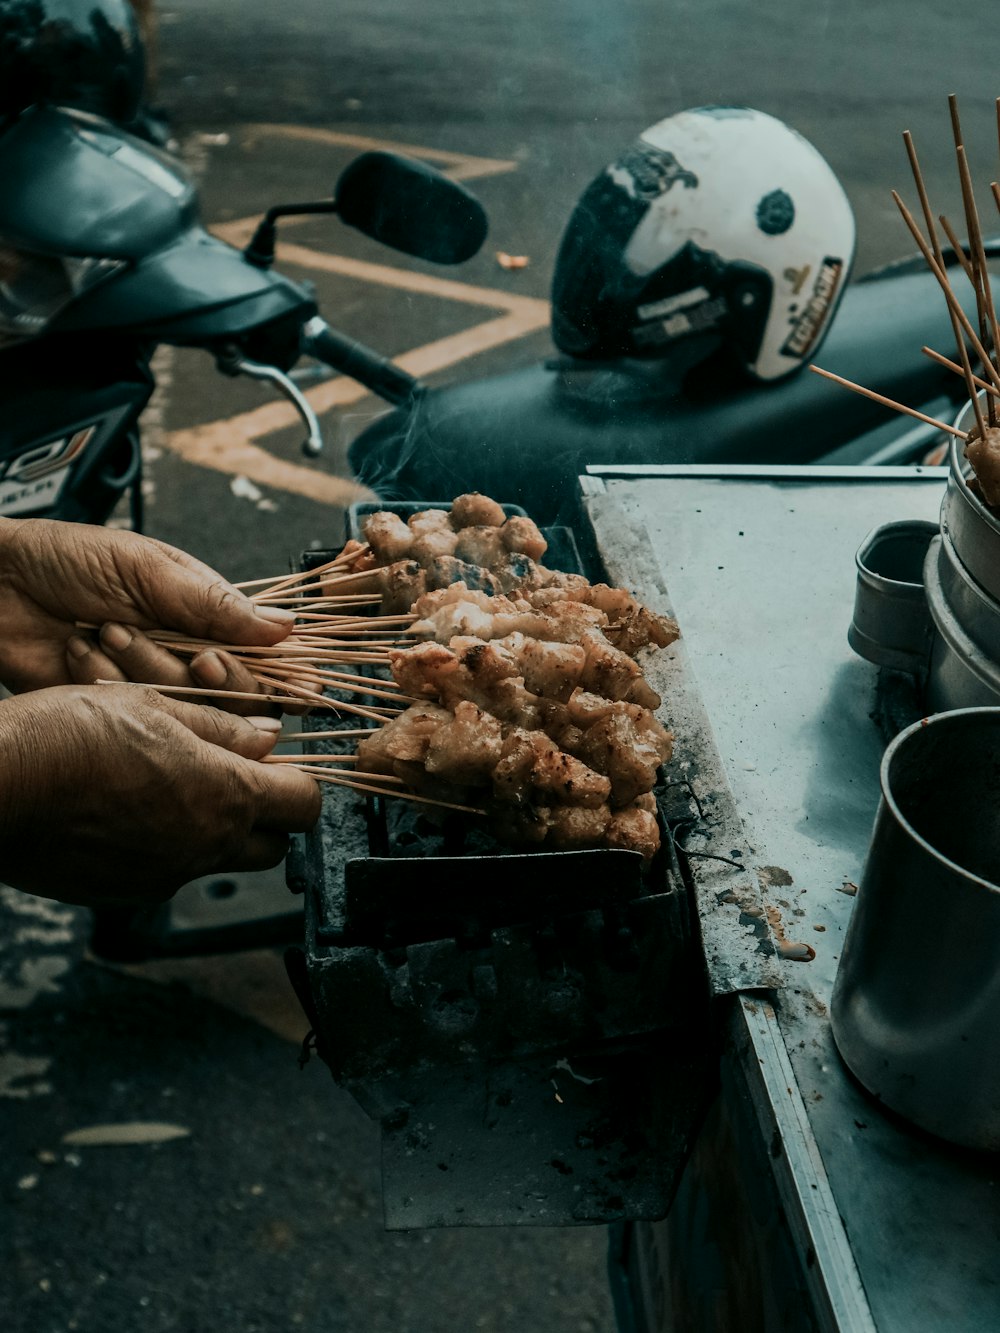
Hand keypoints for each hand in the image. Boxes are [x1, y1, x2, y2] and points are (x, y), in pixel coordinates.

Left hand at [0, 518, 294, 697]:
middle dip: (204, 674)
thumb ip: (215, 603)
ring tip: (107, 632)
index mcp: (204, 612)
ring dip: (145, 670)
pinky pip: (136, 718)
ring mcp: (150, 683)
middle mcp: (184, 651)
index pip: (263, 654)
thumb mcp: (147, 568)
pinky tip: (80, 653)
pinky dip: (106, 685)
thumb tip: (285, 625)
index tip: (261, 673)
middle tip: (189, 657)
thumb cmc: (64, 559)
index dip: (270, 671)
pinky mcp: (115, 710)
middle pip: (232, 692)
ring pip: (185, 708)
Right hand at [0, 684, 320, 904]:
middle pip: (272, 845)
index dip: (298, 782)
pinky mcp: (128, 892)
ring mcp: (166, 876)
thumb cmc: (72, 736)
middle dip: (264, 815)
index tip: (279, 765)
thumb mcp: (155, 707)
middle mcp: (205, 847)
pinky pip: (170, 872)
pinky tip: (131, 811)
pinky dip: (168, 846)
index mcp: (225, 797)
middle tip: (232, 777)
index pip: (305, 805)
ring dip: (216, 831)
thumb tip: (267, 738)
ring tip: (173, 788)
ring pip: (220, 861)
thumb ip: (222, 728)